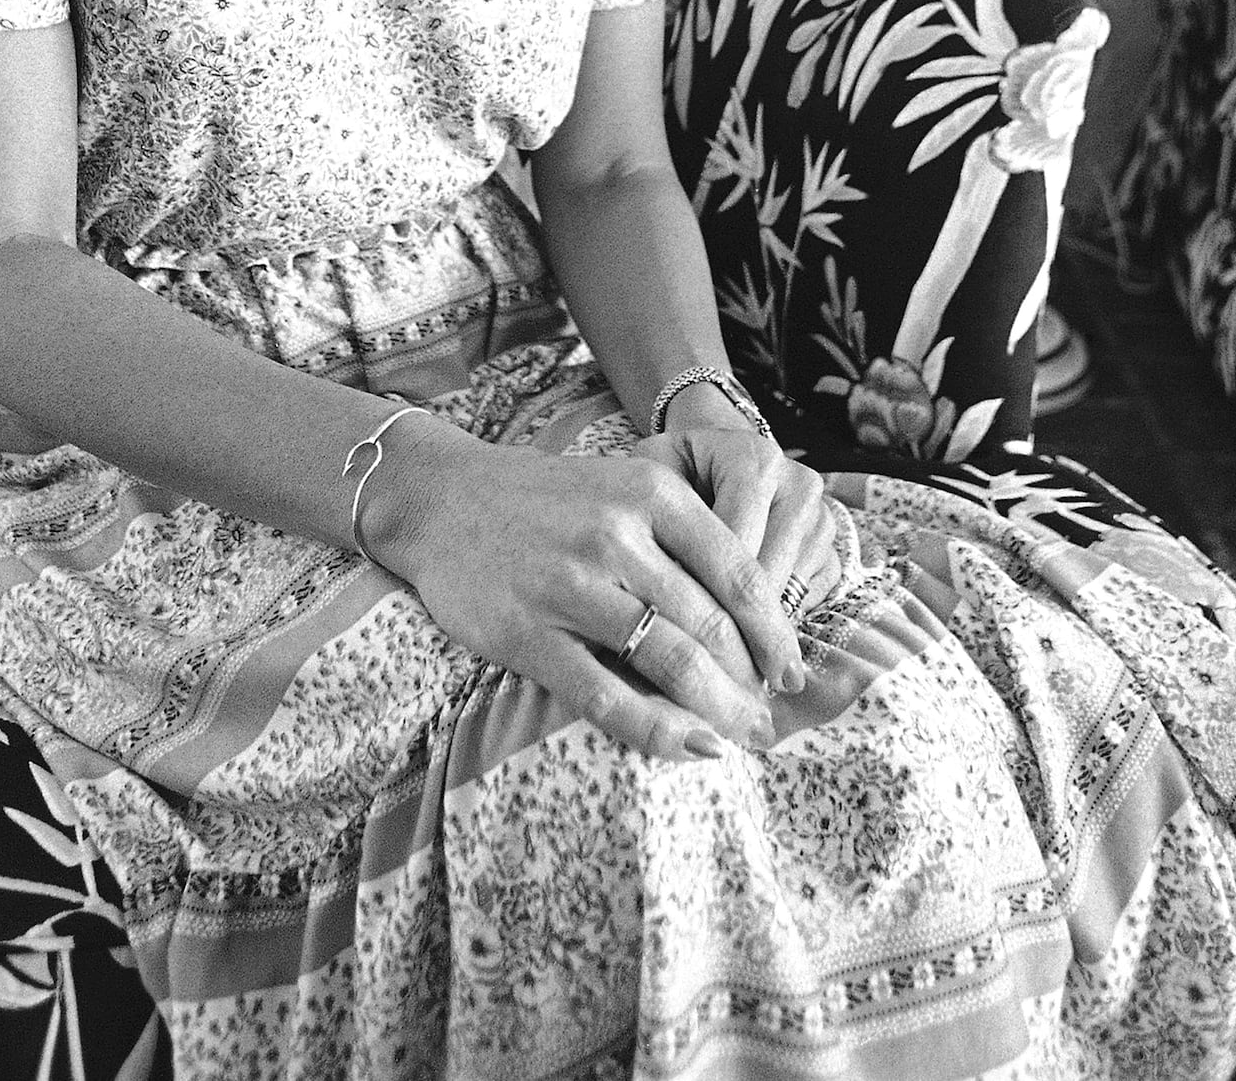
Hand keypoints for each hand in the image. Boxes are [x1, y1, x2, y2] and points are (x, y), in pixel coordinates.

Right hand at [364, 423, 803, 763]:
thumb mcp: (625, 485)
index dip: (774, 632)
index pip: (738, 573)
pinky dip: (655, 731)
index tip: (792, 671)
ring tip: (737, 739)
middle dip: (750, 683)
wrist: (444, 498)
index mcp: (651, 492)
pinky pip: (605, 696)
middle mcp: (615, 533)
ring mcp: (569, 584)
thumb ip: (685, 538)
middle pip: (710, 625)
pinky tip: (688, 749)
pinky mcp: (525, 633)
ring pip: (668, 662)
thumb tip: (756, 618)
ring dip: (715, 712)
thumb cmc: (549, 500)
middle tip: (768, 720)